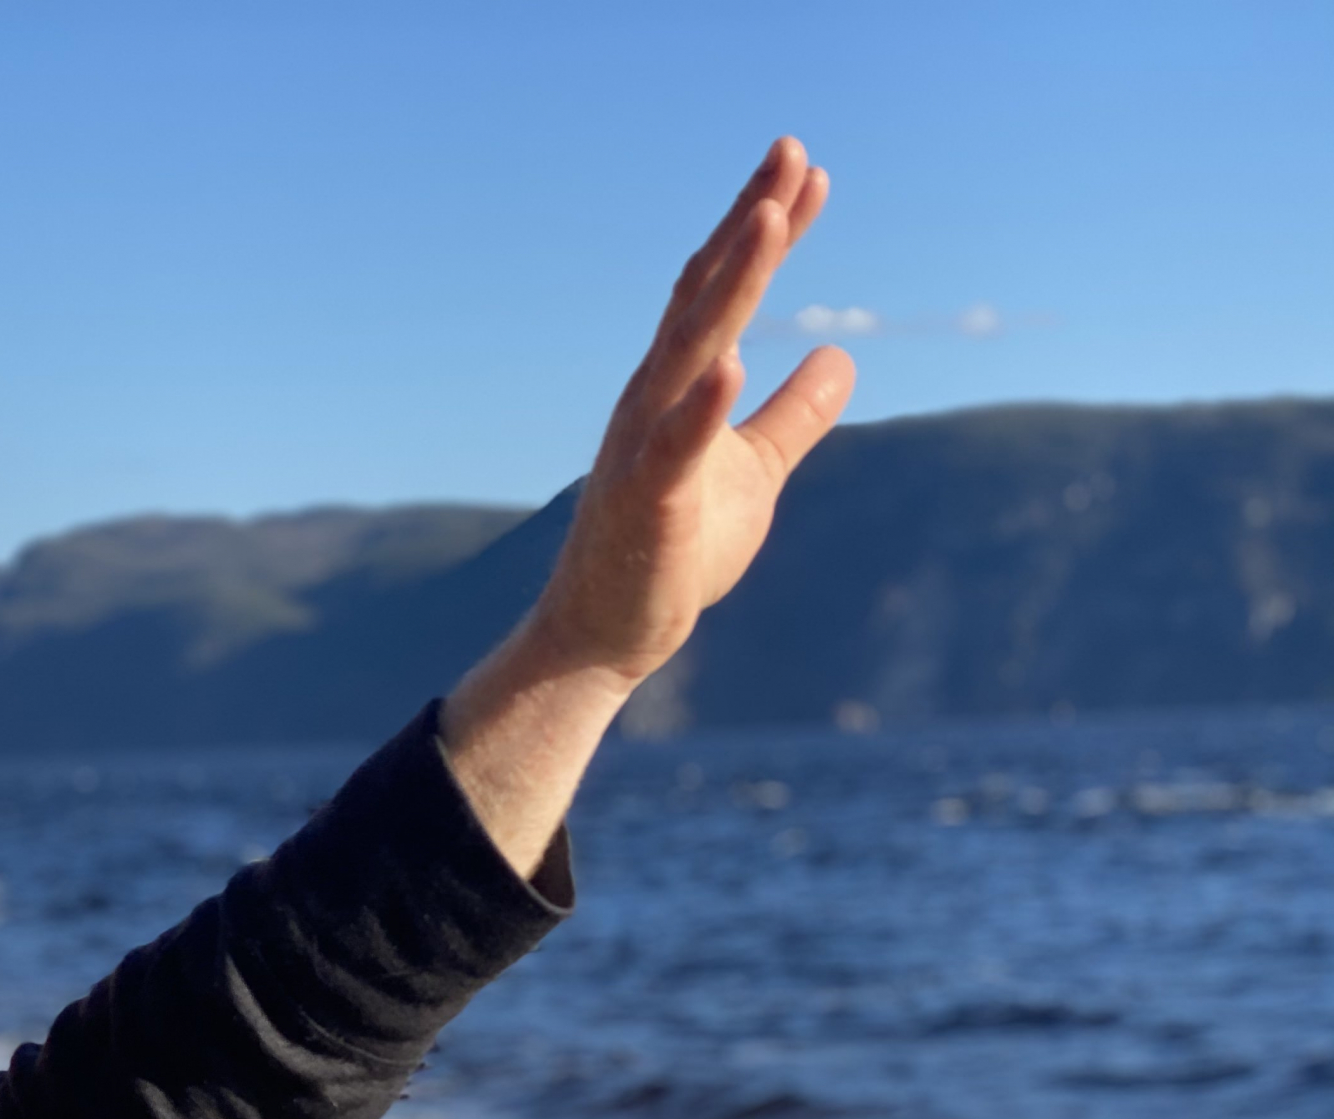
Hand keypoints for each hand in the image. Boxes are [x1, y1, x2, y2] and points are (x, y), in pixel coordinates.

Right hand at [440, 139, 856, 876]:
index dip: (765, 231)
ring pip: (690, 352)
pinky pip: (676, 447)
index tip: (809, 171)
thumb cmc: (673, 553)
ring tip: (767, 221)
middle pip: (705, 296)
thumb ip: (793, 415)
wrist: (607, 635)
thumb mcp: (752, 474)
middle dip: (748, 225)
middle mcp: (652, 400)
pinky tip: (732, 363)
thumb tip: (843, 353)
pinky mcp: (650, 504)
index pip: (721, 291)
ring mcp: (645, 447)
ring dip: (729, 287)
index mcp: (674, 387)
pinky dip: (702, 405)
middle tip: (790, 153)